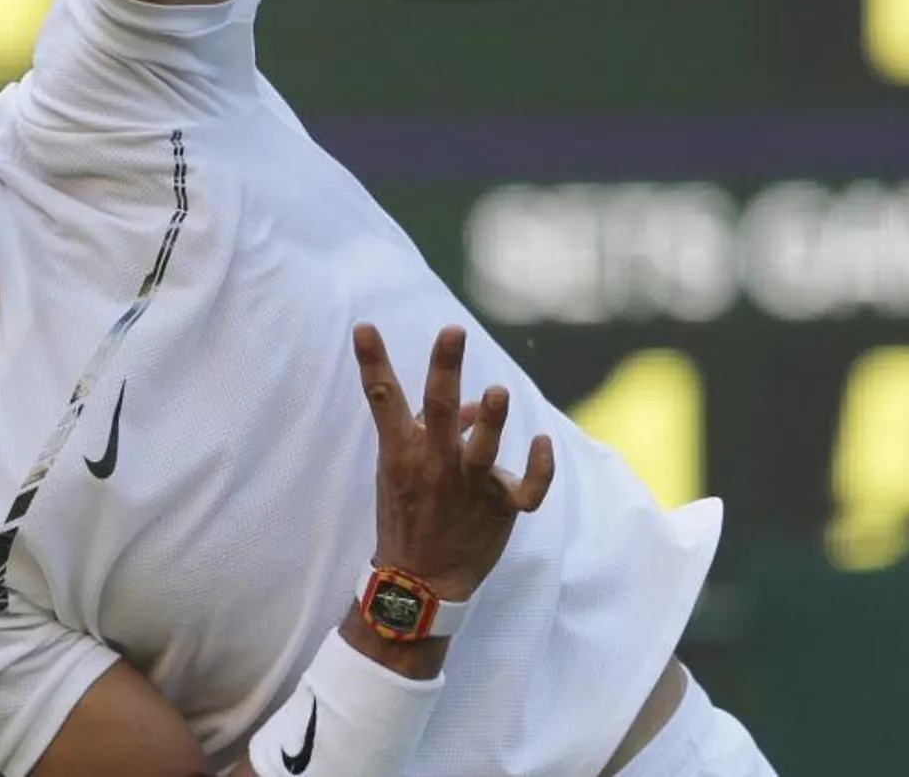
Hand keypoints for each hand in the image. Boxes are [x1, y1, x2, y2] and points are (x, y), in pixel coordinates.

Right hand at [355, 323, 554, 601]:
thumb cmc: (409, 514)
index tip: (365, 327)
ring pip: (482, 452)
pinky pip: (527, 490)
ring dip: (490, 422)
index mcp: (401, 451)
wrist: (420, 580)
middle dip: (445, 368)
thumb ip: (431, 430)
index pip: (383, 398)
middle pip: (438, 409)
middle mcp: (433, 464)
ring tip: (496, 392)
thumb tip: (470, 402)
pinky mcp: (499, 509)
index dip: (373, 361)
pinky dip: (540, 467)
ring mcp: (468, 487)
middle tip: (453, 332)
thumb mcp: (401, 468)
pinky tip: (543, 440)